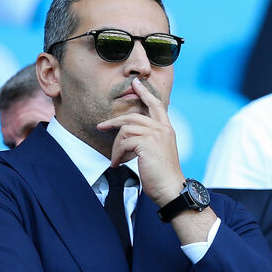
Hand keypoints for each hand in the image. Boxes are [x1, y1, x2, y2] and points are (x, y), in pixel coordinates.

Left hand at [96, 77, 182, 207]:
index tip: (136, 83)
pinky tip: (117, 164)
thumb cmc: (163, 175)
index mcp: (167, 129)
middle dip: (114, 122)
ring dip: (116, 147)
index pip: (156, 105)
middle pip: (133, 117)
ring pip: (126, 130)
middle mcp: (162, 129)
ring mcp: (155, 135)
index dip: (145, 93)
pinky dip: (117, 154)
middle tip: (101, 126)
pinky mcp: (147, 143)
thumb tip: (130, 136)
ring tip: (116, 160)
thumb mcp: (158, 152)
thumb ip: (149, 140)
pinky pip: (124, 143)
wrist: (171, 189)